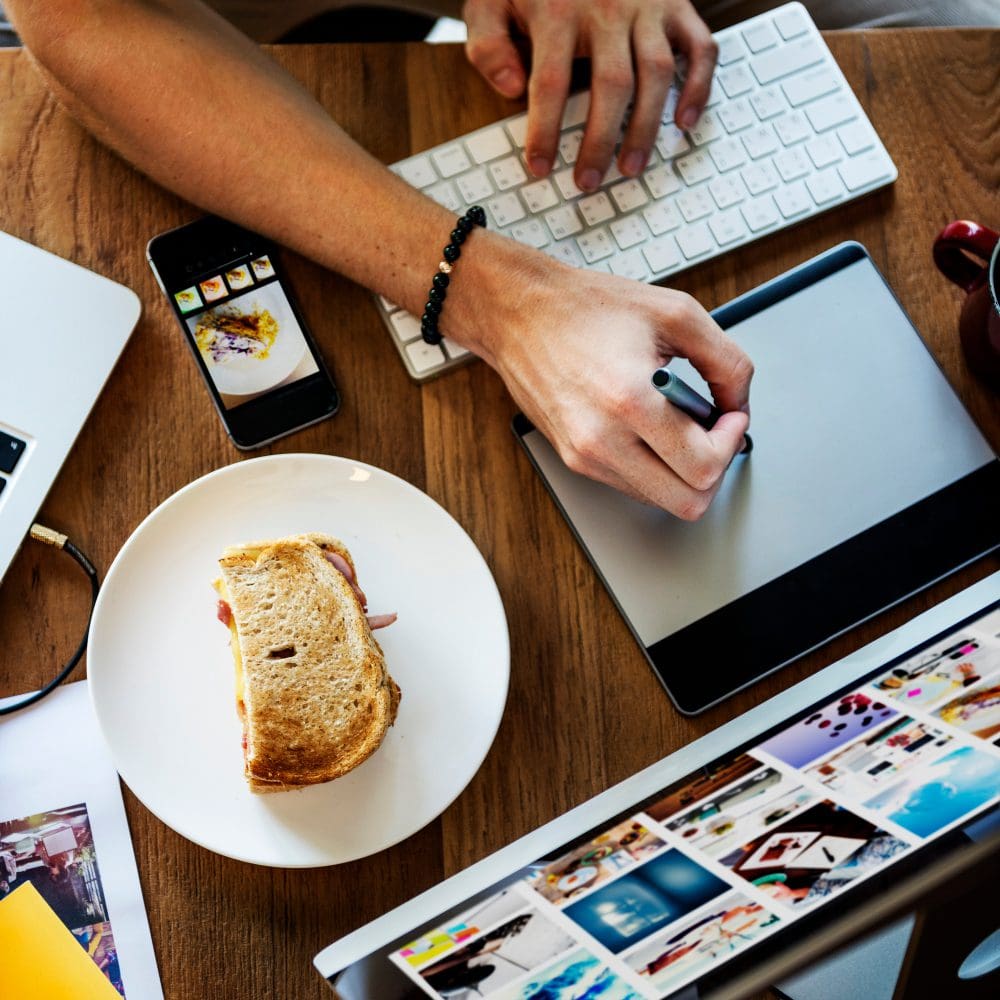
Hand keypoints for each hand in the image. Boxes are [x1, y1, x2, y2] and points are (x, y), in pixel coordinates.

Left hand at [464, 0, 716, 191]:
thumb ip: (488, 44)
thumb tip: (510, 88)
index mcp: (558, 10)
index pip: (550, 82)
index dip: (545, 131)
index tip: (540, 168)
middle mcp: (608, 8)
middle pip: (611, 86)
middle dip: (600, 142)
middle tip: (589, 182)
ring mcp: (648, 7)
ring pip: (657, 74)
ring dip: (646, 127)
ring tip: (632, 168)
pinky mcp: (677, 5)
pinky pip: (700, 48)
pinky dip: (699, 86)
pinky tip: (684, 123)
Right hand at [475, 258, 752, 518]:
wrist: (520, 313)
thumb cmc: (587, 307)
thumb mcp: (676, 314)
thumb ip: (727, 361)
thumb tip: (740, 404)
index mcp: (629, 401)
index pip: (703, 466)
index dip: (731, 443)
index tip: (729, 417)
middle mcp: (601, 439)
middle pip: (686, 502)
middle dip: (712, 469)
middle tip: (712, 433)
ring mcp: (584, 456)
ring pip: (659, 500)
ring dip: (681, 470)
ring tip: (675, 424)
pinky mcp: (573, 460)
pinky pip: (632, 485)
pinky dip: (653, 466)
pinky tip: (649, 427)